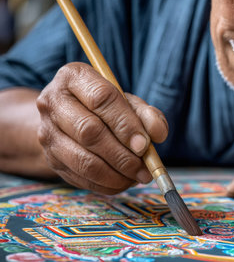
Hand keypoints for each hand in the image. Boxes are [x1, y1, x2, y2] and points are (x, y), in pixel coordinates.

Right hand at [36, 62, 168, 193]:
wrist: (70, 119)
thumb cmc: (105, 108)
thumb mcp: (128, 102)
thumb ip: (147, 115)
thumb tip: (158, 134)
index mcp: (74, 77)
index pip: (101, 98)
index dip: (125, 124)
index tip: (144, 144)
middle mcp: (53, 102)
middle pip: (89, 131)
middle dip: (122, 154)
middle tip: (145, 167)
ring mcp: (47, 132)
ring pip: (84, 160)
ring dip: (117, 174)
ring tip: (138, 176)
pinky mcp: (50, 158)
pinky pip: (81, 178)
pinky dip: (107, 184)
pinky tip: (123, 180)